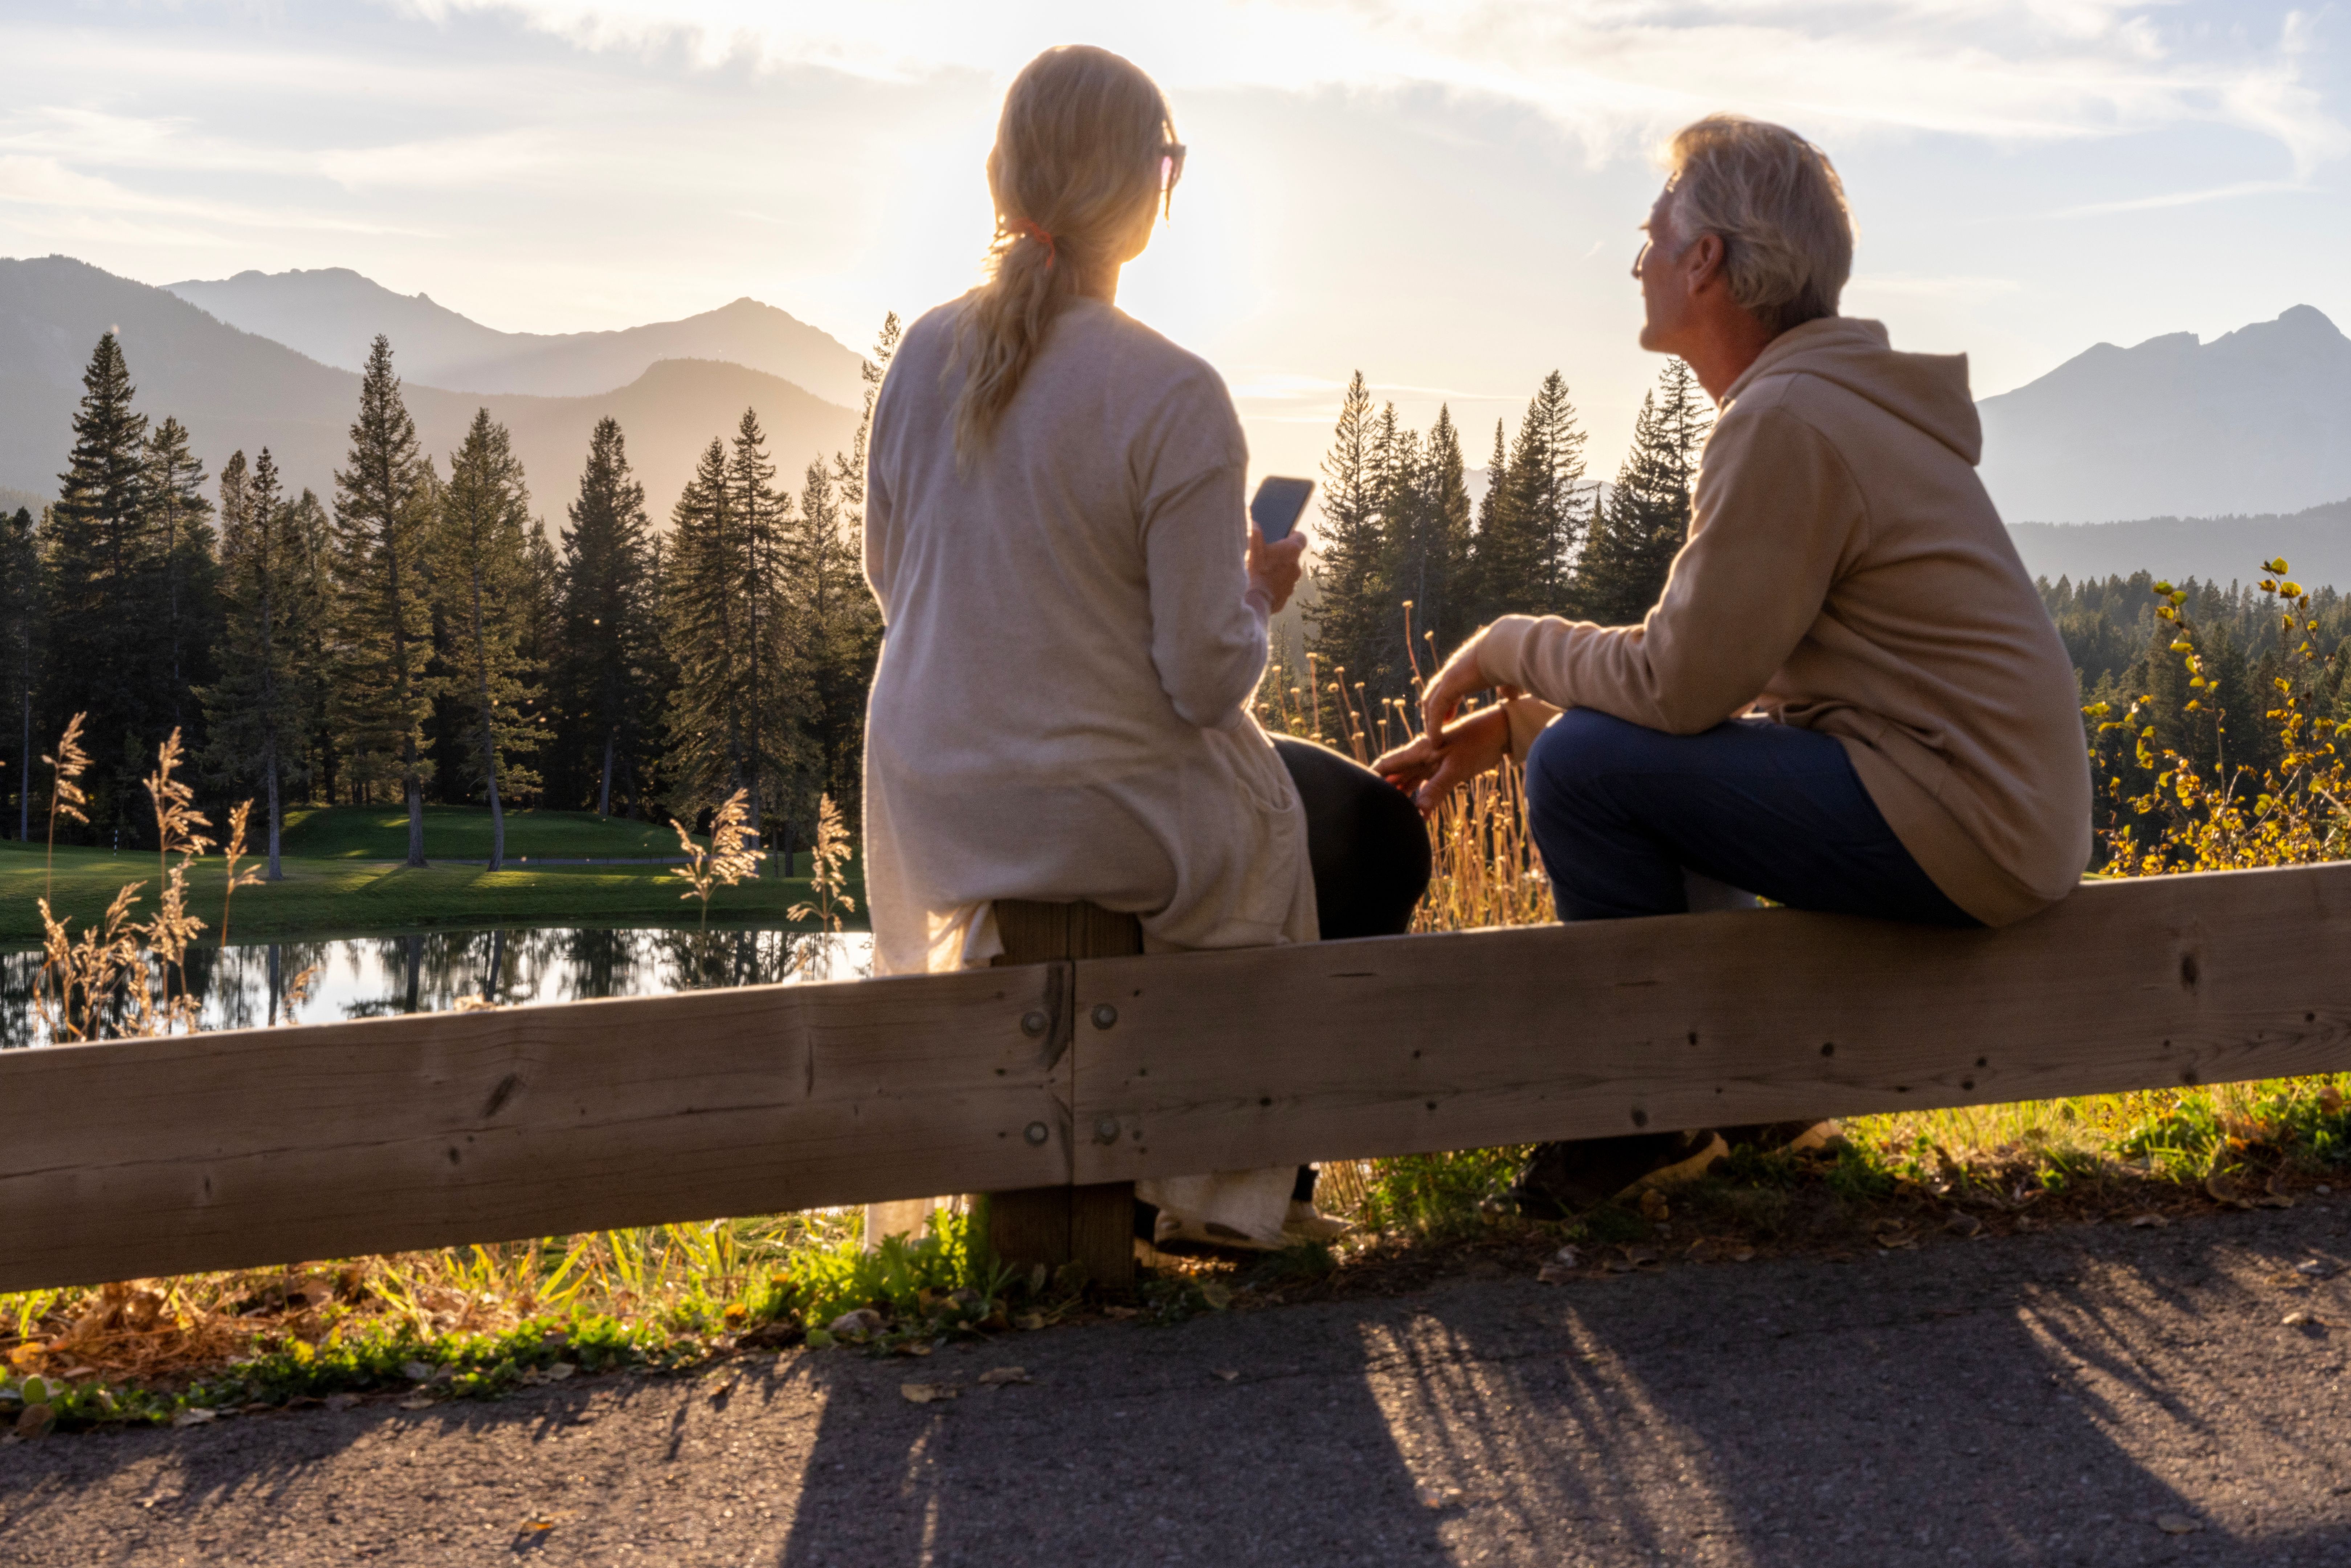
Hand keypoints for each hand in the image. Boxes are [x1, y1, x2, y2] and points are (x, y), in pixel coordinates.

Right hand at [1247, 524, 1306, 613]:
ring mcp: (1292, 583)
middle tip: (1266, 555)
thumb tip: (1254, 524)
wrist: (1252, 602)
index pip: (1301, 538)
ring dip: (1278, 571)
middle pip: (1292, 557)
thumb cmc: (1253, 570)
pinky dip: (1273, 585)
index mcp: (1291, 551)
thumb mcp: (1251, 546)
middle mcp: (1296, 567)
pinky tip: (1261, 586)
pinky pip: (1280, 588)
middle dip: (1282, 555)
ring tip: (1261, 572)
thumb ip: (1254, 532)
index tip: (1287, 535)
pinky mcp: (1285, 597)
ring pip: (1287, 573)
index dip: (1294, 535)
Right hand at [1374, 704, 1509, 816]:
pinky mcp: (1444, 768)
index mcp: (1418, 752)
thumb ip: (1436, 789)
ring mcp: (1432, 762)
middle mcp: (1421, 757)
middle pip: (1394, 775)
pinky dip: (1418, 796)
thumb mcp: (1456, 768)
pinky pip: (1425, 784)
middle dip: (1382, 789)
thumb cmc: (1478, 744)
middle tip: (1371, 810)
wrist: (1500, 731)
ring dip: (1399, 794)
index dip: (1370, 777)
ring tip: (1388, 813)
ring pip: (1408, 780)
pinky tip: (1416, 811)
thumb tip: (1417, 812)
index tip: (1358, 794)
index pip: (1386, 765)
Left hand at [1418, 627, 1504, 736]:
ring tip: (1434, 741)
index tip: (1448, 719)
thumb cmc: (1510, 661)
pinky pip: (1436, 709)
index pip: (1448, 689)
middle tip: (1436, 732)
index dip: (1446, 705)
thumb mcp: (1507, 679)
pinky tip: (1436, 740)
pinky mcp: (1449, 685)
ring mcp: (1448, 678)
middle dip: (1432, 715)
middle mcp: (1452, 673)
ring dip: (1430, 723)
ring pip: (1430, 704)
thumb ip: (1506, 688)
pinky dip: (1433, 726)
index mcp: (1463, 671)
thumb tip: (1512, 697)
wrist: (1507, 648)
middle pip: (1433, 696)